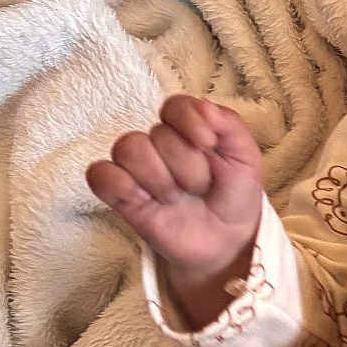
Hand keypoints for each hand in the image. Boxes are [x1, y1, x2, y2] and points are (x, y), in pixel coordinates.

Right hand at [85, 96, 263, 281]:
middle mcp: (158, 143)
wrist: (226, 240)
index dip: (190, 121)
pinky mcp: (120, 194)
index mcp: (187, 128)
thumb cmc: (234, 195)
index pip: (174, 106)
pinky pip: (100, 175)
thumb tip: (204, 107)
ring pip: (129, 149)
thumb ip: (230, 126)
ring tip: (175, 199)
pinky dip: (120, 184)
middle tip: (200, 187)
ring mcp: (137, 168)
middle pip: (158, 135)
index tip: (209, 145)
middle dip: (187, 166)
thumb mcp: (246, 159)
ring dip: (160, 179)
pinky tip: (143, 200)